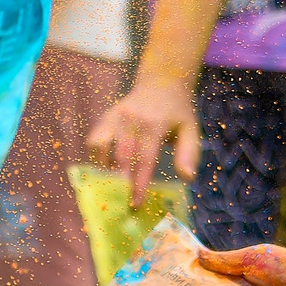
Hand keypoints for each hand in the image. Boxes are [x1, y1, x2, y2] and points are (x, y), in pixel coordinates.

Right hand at [89, 74, 198, 196]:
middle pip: (121, 157)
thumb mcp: (190, 129)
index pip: (144, 159)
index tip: (136, 203)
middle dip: (121, 182)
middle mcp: (132, 119)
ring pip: (102, 147)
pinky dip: (97, 156)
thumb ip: (189, 154)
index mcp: (154, 124)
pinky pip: (95, 140)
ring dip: (106, 169)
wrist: (162, 82)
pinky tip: (108, 168)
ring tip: (114, 185)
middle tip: (122, 203)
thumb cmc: (177, 111)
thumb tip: (186, 178)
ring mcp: (116, 116)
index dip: (139, 183)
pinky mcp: (106, 116)